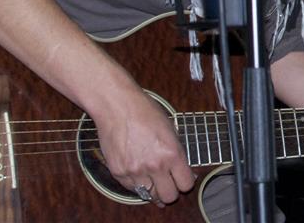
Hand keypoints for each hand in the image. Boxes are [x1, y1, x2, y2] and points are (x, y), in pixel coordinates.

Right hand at [93, 85, 196, 204]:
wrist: (117, 106)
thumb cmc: (145, 112)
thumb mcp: (171, 129)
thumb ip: (177, 152)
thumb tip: (183, 170)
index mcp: (172, 153)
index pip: (186, 184)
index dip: (185, 182)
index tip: (182, 179)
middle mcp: (155, 165)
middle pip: (169, 196)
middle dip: (170, 192)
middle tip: (168, 184)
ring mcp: (135, 171)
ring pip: (149, 195)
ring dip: (152, 187)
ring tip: (150, 175)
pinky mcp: (118, 172)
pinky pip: (131, 188)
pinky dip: (136, 183)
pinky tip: (137, 170)